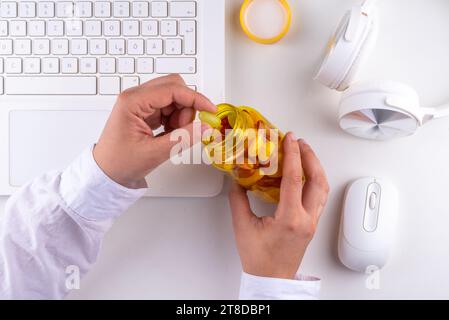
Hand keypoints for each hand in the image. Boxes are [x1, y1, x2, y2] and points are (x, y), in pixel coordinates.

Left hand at [94, 75, 216, 188]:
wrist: (106, 173)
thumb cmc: (120, 162)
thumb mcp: (154, 153)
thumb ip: (182, 138)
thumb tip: (205, 127)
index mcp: (133, 102)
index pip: (172, 89)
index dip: (195, 98)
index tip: (210, 110)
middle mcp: (136, 97)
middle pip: (174, 87)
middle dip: (187, 106)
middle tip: (186, 128)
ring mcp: (141, 103)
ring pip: (174, 98)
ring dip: (181, 115)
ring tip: (173, 135)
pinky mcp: (145, 111)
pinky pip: (169, 107)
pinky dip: (175, 120)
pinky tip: (169, 134)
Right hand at [229, 133, 329, 278]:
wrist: (271, 279)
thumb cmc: (259, 259)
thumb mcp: (243, 227)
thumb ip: (238, 200)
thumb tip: (237, 180)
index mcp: (290, 219)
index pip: (294, 179)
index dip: (292, 155)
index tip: (290, 139)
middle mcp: (306, 219)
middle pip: (318, 181)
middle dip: (310, 157)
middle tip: (300, 142)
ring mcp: (312, 222)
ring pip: (323, 189)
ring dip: (316, 168)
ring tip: (305, 154)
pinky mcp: (311, 224)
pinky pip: (319, 197)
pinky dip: (315, 181)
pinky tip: (306, 175)